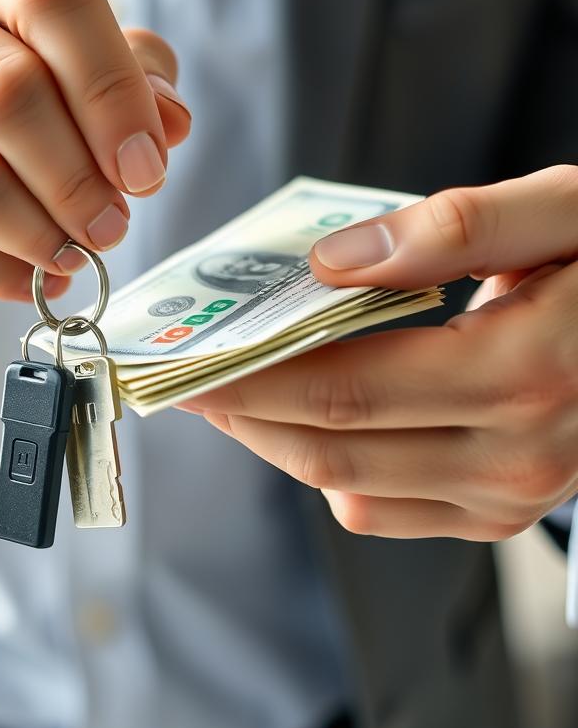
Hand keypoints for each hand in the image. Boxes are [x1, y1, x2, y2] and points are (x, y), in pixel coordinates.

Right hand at [0, 0, 190, 344]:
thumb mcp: (55, 71)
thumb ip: (122, 78)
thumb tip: (171, 124)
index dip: (115, 89)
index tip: (148, 168)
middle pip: (8, 89)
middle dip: (79, 177)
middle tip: (112, 226)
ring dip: (41, 232)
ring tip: (73, 255)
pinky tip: (29, 280)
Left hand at [178, 165, 577, 540]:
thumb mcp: (567, 213)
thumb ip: (455, 228)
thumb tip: (335, 261)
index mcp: (524, 372)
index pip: (343, 391)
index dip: (253, 380)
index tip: (190, 360)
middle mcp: (515, 455)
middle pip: (331, 448)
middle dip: (244, 413)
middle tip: (188, 379)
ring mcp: (509, 497)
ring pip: (348, 488)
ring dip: (277, 443)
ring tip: (234, 394)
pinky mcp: (500, 514)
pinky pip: (385, 511)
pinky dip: (331, 471)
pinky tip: (310, 423)